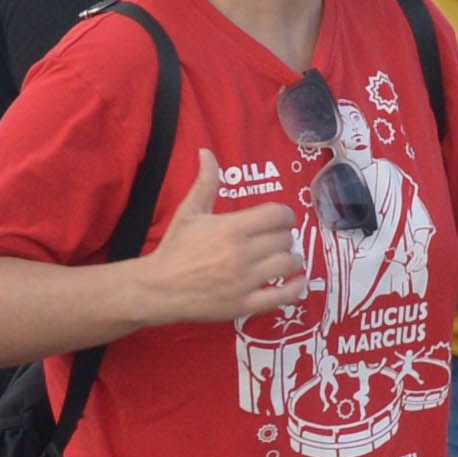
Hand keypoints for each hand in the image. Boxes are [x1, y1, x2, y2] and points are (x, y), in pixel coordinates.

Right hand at [131, 158, 304, 332]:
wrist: (159, 289)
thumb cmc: (175, 249)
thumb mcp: (189, 212)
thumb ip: (205, 182)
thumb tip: (206, 152)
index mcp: (231, 228)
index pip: (278, 215)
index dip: (284, 215)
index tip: (280, 220)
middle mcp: (242, 254)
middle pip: (285, 239)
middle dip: (284, 237)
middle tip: (275, 241)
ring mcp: (245, 281)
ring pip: (289, 264)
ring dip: (291, 259)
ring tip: (283, 259)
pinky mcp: (245, 304)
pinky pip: (284, 296)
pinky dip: (296, 287)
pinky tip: (298, 280)